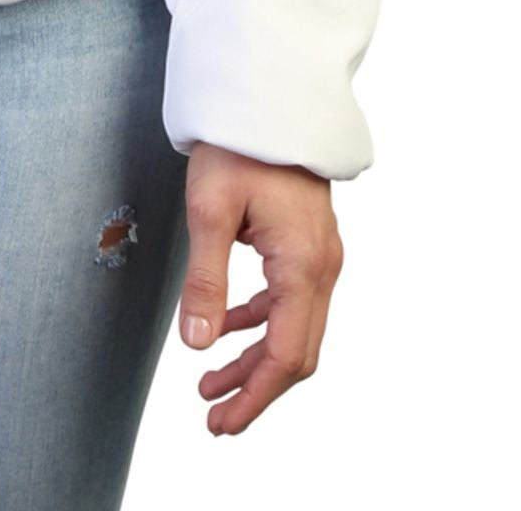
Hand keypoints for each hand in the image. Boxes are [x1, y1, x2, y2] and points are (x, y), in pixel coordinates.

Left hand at [177, 141, 343, 435]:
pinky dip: (261, 323)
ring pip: (294, 329)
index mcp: (302, 265)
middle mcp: (322, 267)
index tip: (223, 423)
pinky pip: (290, 301)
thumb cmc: (238, 147)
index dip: (255, 396)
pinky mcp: (308, 244)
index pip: (284, 354)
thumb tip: (198, 345)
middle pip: (295, 351)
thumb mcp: (209, 211)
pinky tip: (229, 328)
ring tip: (211, 382)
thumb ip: (206, 281)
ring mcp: (320, 256)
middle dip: (256, 388)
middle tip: (214, 416)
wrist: (268, 98)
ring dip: (255, 359)